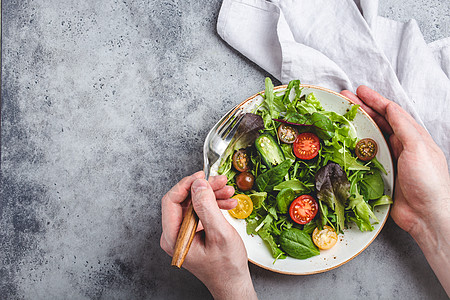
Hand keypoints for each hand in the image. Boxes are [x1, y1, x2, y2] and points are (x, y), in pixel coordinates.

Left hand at [160, 171, 256, 299]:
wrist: (233, 282)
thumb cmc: (226, 267)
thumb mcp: (219, 234)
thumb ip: (207, 207)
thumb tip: (198, 184)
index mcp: (173, 237)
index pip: (171, 201)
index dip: (186, 185)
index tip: (202, 176)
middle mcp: (175, 234)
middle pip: (184, 200)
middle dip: (204, 188)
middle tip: (221, 181)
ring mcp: (184, 233)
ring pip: (194, 203)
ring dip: (212, 195)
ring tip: (229, 191)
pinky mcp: (193, 232)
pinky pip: (200, 212)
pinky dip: (214, 205)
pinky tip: (228, 202)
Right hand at [341, 86, 449, 295]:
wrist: (427, 215)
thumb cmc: (428, 181)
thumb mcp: (418, 148)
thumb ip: (404, 127)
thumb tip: (389, 107)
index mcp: (413, 136)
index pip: (392, 112)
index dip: (375, 100)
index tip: (360, 91)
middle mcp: (401, 146)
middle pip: (378, 122)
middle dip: (361, 109)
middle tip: (344, 99)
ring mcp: (390, 160)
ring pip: (369, 138)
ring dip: (355, 127)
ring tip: (340, 117)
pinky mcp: (380, 175)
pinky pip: (363, 158)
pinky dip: (353, 148)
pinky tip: (343, 144)